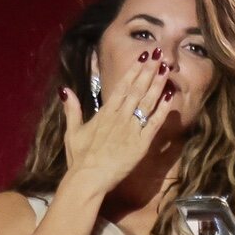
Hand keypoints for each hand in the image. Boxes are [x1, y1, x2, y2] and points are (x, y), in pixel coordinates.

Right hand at [62, 50, 172, 192]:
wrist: (88, 178)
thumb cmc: (79, 158)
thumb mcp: (72, 131)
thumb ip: (72, 110)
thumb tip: (64, 90)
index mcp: (105, 113)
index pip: (122, 87)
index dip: (133, 71)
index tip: (143, 57)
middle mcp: (120, 117)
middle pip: (137, 90)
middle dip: (148, 71)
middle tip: (159, 55)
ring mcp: (132, 130)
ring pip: (147, 103)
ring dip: (157, 85)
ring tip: (165, 69)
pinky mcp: (141, 144)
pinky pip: (154, 124)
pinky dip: (162, 110)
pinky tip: (169, 97)